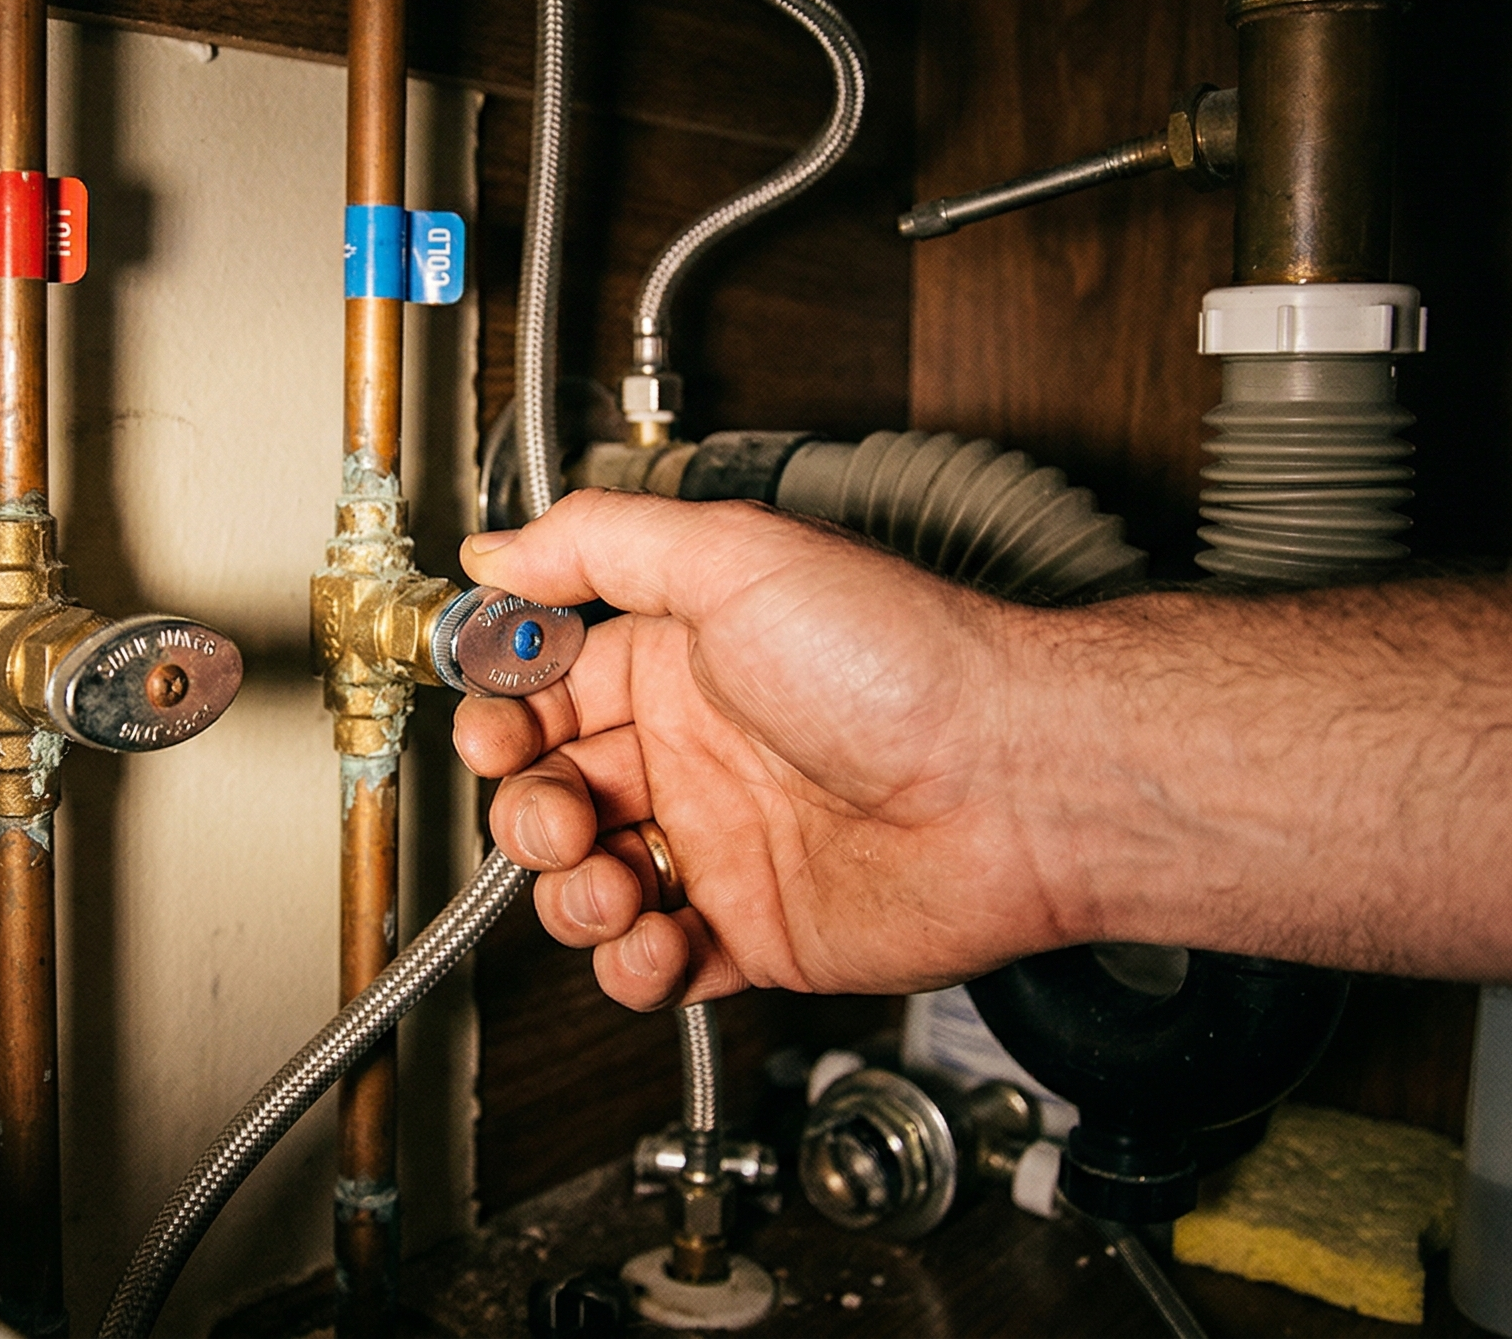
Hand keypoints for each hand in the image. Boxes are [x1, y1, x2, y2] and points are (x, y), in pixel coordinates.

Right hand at [454, 490, 1086, 1009]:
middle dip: (528, 810)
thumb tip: (497, 553)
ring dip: (570, 894)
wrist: (1018, 780)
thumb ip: (600, 543)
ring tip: (612, 881)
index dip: (502, 713)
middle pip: (552, 793)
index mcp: (681, 661)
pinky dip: (632, 968)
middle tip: (562, 812)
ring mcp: (726, 846)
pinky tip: (655, 941)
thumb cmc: (904, 661)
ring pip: (588, 886)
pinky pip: (659, 965)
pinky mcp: (758, 933)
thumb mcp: (734, 555)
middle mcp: (696, 752)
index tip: (493, 728)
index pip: (548, 689)